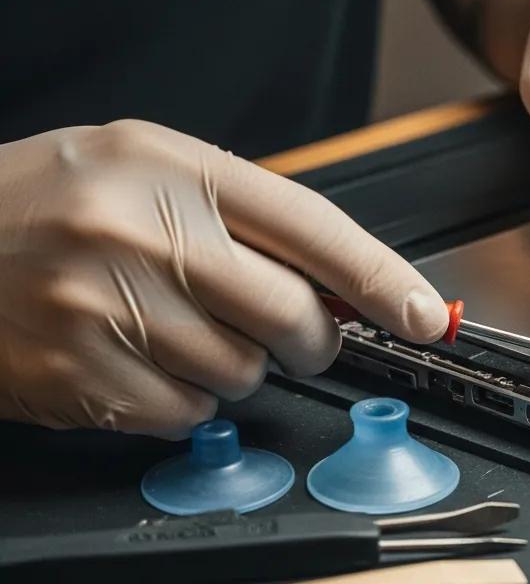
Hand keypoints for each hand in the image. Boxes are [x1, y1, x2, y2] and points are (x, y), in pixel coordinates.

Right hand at [0, 121, 447, 438]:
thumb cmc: (49, 204)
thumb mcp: (148, 171)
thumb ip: (247, 220)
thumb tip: (348, 290)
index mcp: (170, 168)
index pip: (311, 227)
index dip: (382, 279)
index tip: (426, 316)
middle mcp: (140, 233)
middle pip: (291, 317)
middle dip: (311, 339)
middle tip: (291, 332)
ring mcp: (107, 310)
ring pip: (245, 374)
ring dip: (235, 367)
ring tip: (174, 328)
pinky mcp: (83, 378)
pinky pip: (188, 415)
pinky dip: (183, 401)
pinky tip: (138, 359)